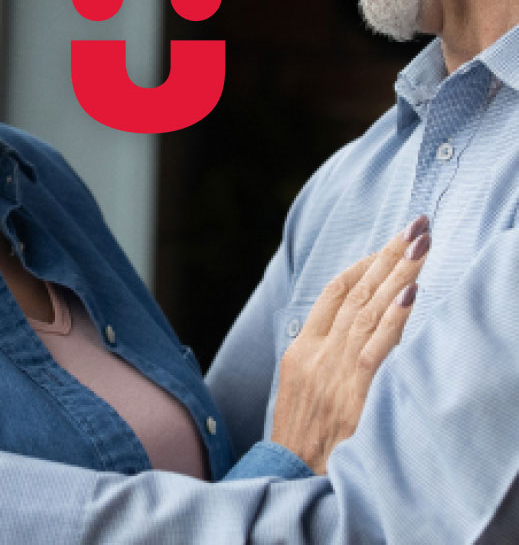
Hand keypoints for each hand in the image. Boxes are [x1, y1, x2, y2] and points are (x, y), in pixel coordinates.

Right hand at [271, 215, 430, 473]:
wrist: (285, 482)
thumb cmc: (300, 442)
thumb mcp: (301, 392)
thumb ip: (324, 359)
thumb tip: (357, 329)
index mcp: (301, 349)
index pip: (333, 291)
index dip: (363, 264)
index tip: (388, 244)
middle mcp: (315, 354)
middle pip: (357, 292)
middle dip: (389, 255)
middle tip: (417, 225)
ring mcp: (331, 373)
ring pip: (369, 311)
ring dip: (399, 274)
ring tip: (421, 243)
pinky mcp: (349, 397)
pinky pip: (374, 349)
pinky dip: (392, 319)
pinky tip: (410, 293)